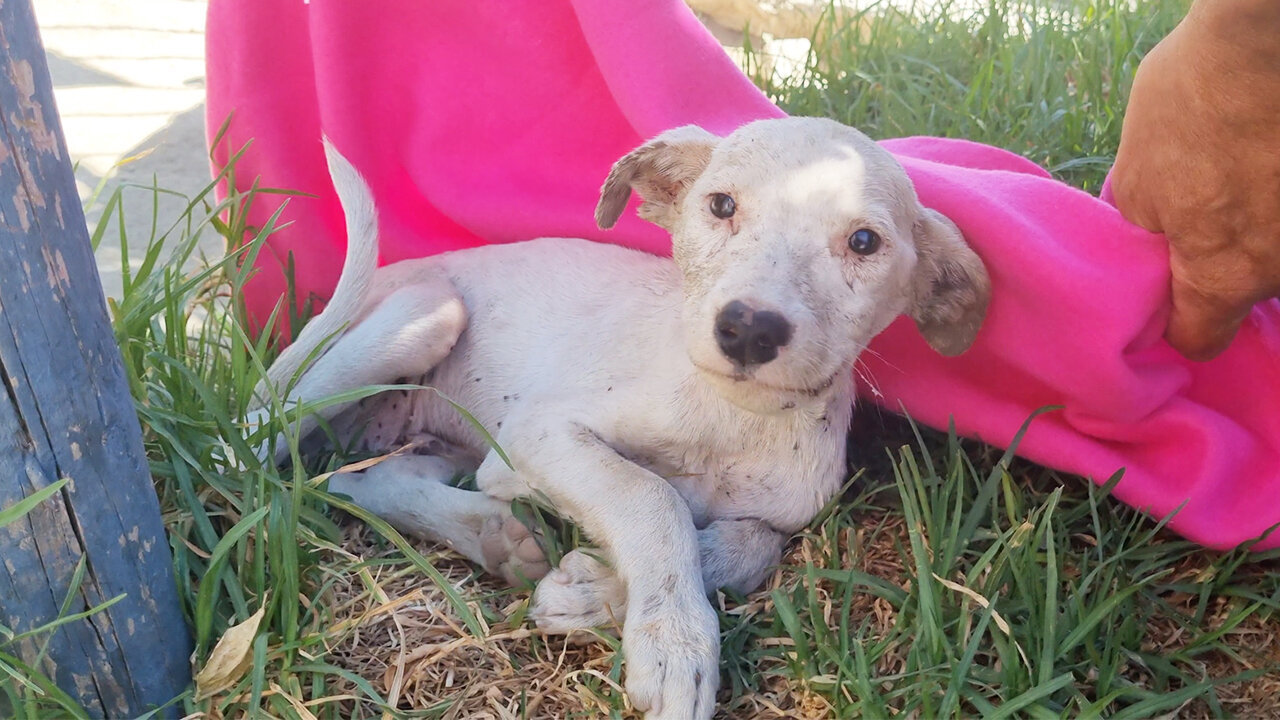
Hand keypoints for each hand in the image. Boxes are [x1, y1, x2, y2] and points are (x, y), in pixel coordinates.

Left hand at [1111, 0, 1279, 359]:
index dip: (1176, 323)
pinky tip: (1265, 154)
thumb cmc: (1195, 104)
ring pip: (1276, 245)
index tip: (1163, 301)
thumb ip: (1142, 229)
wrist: (1267, 36)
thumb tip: (1144, 248)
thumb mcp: (1138, 175)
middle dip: (1220, 259)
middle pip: (1245, 287)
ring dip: (1260, 220)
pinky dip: (1279, 192)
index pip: (1200, 338)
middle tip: (1199, 211)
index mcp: (1225, 275)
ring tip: (1239, 171)